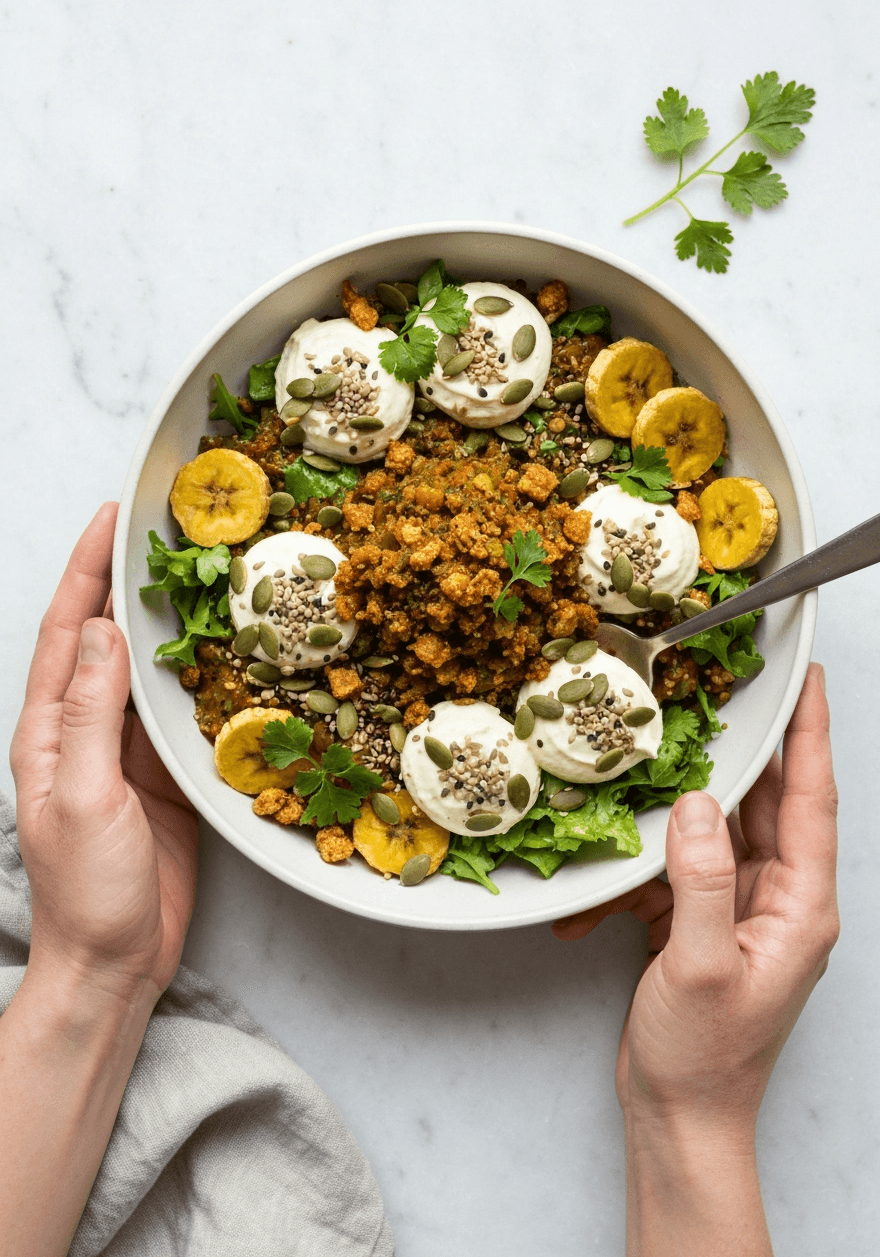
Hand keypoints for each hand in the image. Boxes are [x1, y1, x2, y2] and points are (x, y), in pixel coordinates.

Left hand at [9, 502, 197, 1001]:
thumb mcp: (82, 798)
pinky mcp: (166, 776)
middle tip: (162, 530)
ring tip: (199, 573)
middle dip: (125, 579)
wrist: (115, 963)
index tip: (110, 519)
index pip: (68, 633)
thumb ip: (92, 716)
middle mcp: (86, 732)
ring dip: (167, 620)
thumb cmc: (85, 891)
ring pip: (147, 669)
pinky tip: (225, 651)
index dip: (85, 572)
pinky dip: (201, 675)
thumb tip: (106, 631)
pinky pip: (183, 712)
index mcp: (51, 731)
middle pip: (105, 638)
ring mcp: (127, 753)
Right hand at [554, 663, 838, 1130]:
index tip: (807, 679)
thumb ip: (700, 881)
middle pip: (769, 805)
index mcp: (800, 906)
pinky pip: (681, 872)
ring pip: (718, 832)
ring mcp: (743, 912)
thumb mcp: (699, 968)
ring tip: (657, 763)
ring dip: (685, 804)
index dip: (809, 733)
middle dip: (745, 751)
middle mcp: (780, 901)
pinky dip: (646, 867)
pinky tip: (607, 878)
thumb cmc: (703, 1059)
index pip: (813, 799)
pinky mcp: (706, 925)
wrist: (682, 1119)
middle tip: (726, 693)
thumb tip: (695, 805)